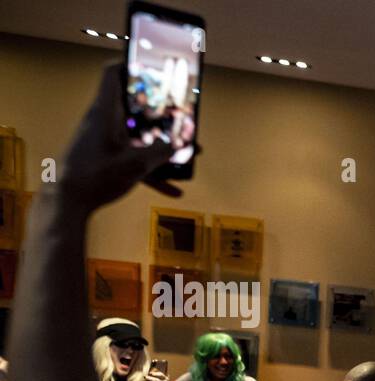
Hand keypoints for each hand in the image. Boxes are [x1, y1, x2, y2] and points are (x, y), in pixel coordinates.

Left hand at [56, 65, 183, 215]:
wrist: (67, 202)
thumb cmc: (95, 176)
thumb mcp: (135, 164)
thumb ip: (160, 152)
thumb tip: (177, 145)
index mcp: (105, 112)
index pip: (113, 74)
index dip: (131, 64)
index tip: (153, 66)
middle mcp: (103, 122)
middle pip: (133, 105)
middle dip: (159, 109)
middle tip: (180, 112)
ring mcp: (104, 140)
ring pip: (138, 135)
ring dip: (161, 143)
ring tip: (187, 153)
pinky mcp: (105, 158)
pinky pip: (134, 159)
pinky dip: (153, 171)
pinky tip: (174, 190)